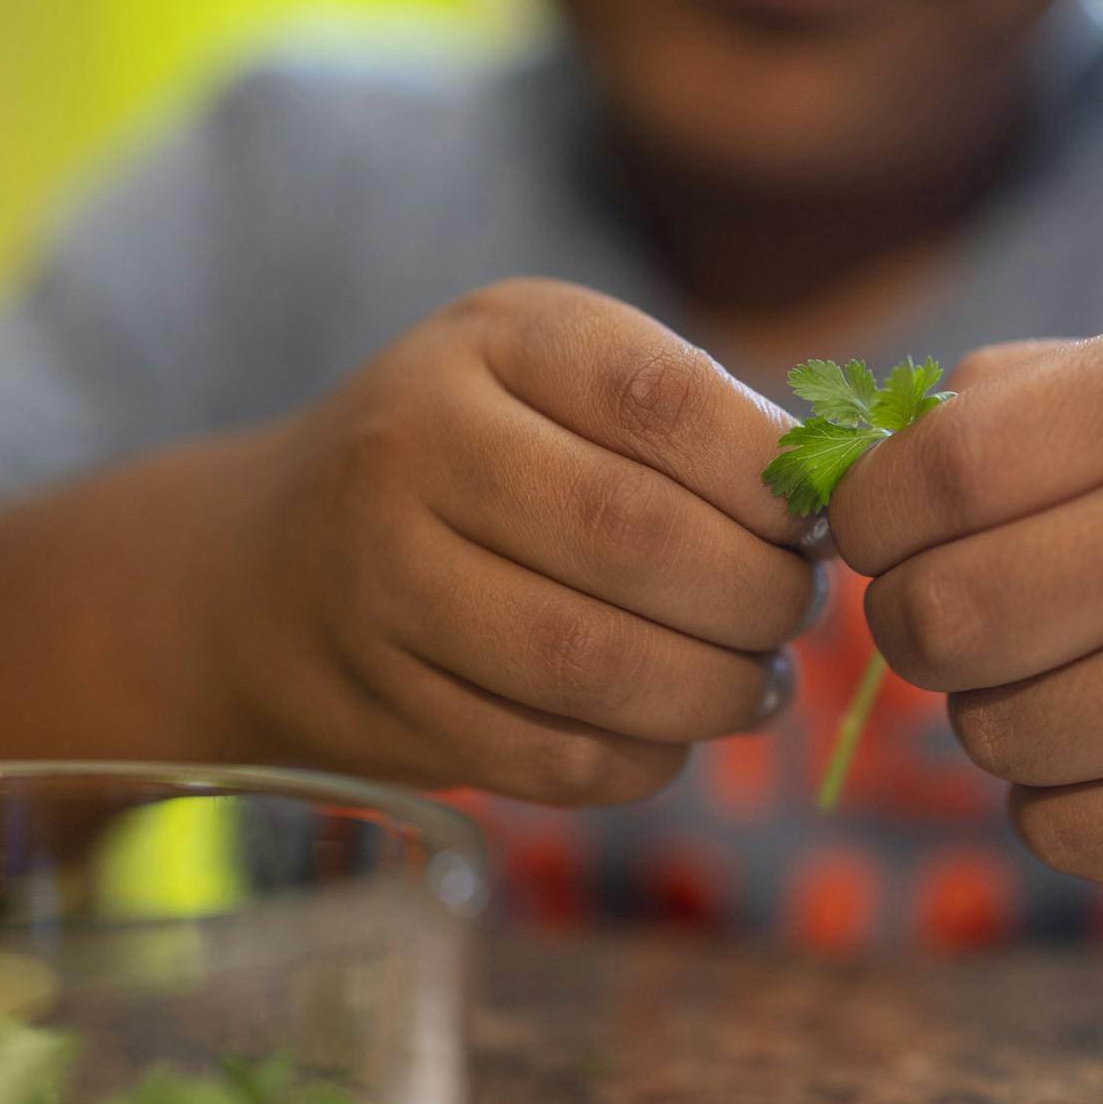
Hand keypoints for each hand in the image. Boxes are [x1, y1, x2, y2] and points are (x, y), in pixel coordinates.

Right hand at [223, 279, 818, 803]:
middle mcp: (418, 449)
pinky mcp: (385, 704)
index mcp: (492, 343)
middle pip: (636, 540)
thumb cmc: (466, 458)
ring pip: (594, 664)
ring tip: (756, 686)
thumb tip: (838, 505)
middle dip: (757, 598)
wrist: (264, 567)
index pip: (663, 402)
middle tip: (793, 615)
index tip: (819, 521)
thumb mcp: (551, 376)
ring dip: (714, 694)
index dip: (770, 479)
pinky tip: (672, 734)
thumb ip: (684, 415)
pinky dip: (643, 761)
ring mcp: (387, 584)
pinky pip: (552, 756)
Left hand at [829, 310, 1102, 878]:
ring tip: (1072, 669)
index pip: (938, 471)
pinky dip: (1052, 800)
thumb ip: (1018, 396)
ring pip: (995, 735)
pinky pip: (1061, 831)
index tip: (887, 533)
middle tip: (951, 616)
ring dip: (992, 713)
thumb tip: (850, 469)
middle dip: (911, 626)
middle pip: (947, 616)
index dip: (867, 518)